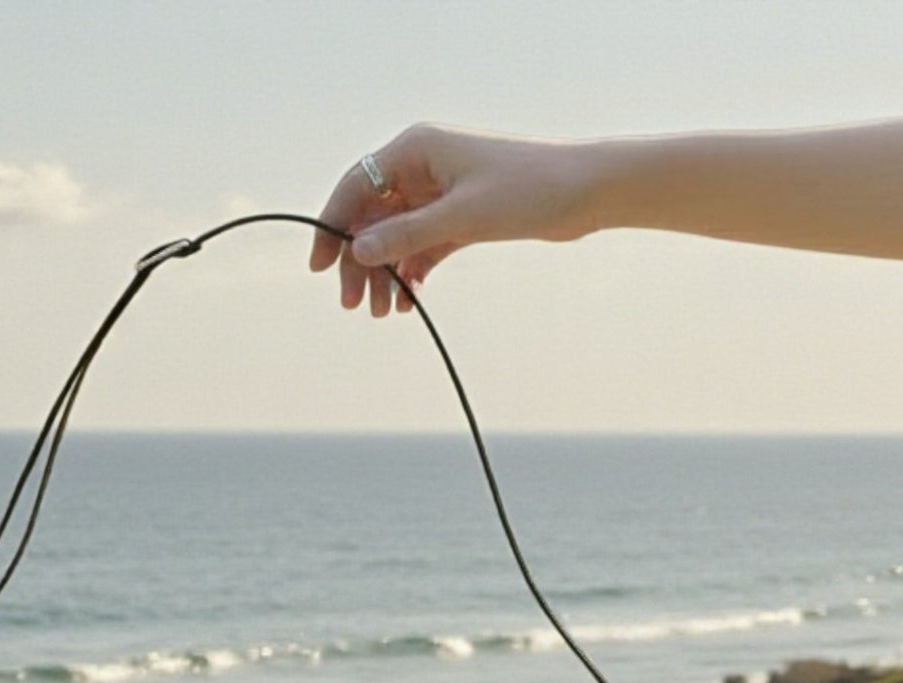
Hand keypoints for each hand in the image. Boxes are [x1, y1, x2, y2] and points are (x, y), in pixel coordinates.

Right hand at [309, 125, 600, 315]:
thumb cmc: (527, 190)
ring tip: (387, 313)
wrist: (584, 193)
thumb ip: (406, 235)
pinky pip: (421, 247)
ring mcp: (440, 192)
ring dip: (386, 274)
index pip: (356, 186)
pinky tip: (410, 302)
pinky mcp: (460, 216)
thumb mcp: (461, 217)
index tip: (318, 268)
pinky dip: (412, 273)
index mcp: (416, 149)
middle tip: (356, 307)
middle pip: (371, 217)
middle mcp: (423, 166)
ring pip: (395, 236)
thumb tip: (357, 251)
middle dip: (360, 262)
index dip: (331, 226)